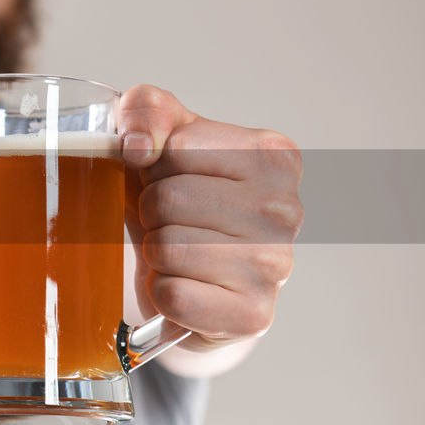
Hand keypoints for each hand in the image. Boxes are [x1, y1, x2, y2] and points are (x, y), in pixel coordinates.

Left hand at [118, 85, 302, 360]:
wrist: (187, 278)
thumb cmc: (176, 201)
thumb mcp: (161, 137)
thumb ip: (146, 110)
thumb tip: (139, 144)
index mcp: (274, 156)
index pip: (176, 148)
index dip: (155, 166)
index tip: (173, 180)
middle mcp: (286, 210)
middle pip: (169, 198)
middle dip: (152, 211)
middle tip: (172, 223)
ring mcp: (275, 266)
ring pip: (167, 246)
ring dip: (155, 252)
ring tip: (177, 253)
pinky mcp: (252, 314)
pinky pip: (173, 295)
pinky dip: (162, 293)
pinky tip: (183, 286)